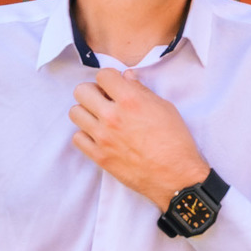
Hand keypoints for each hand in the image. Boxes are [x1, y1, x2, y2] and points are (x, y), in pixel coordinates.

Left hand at [69, 68, 209, 208]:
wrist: (175, 175)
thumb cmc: (175, 140)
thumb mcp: (165, 108)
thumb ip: (142, 90)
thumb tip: (127, 77)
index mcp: (130, 100)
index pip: (102, 75)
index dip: (110, 78)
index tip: (115, 85)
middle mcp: (112, 116)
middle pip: (81, 91)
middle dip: (93, 92)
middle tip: (105, 100)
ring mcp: (102, 137)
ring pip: (75, 113)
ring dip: (87, 112)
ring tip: (101, 118)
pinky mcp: (99, 156)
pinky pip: (77, 138)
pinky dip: (86, 135)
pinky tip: (100, 136)